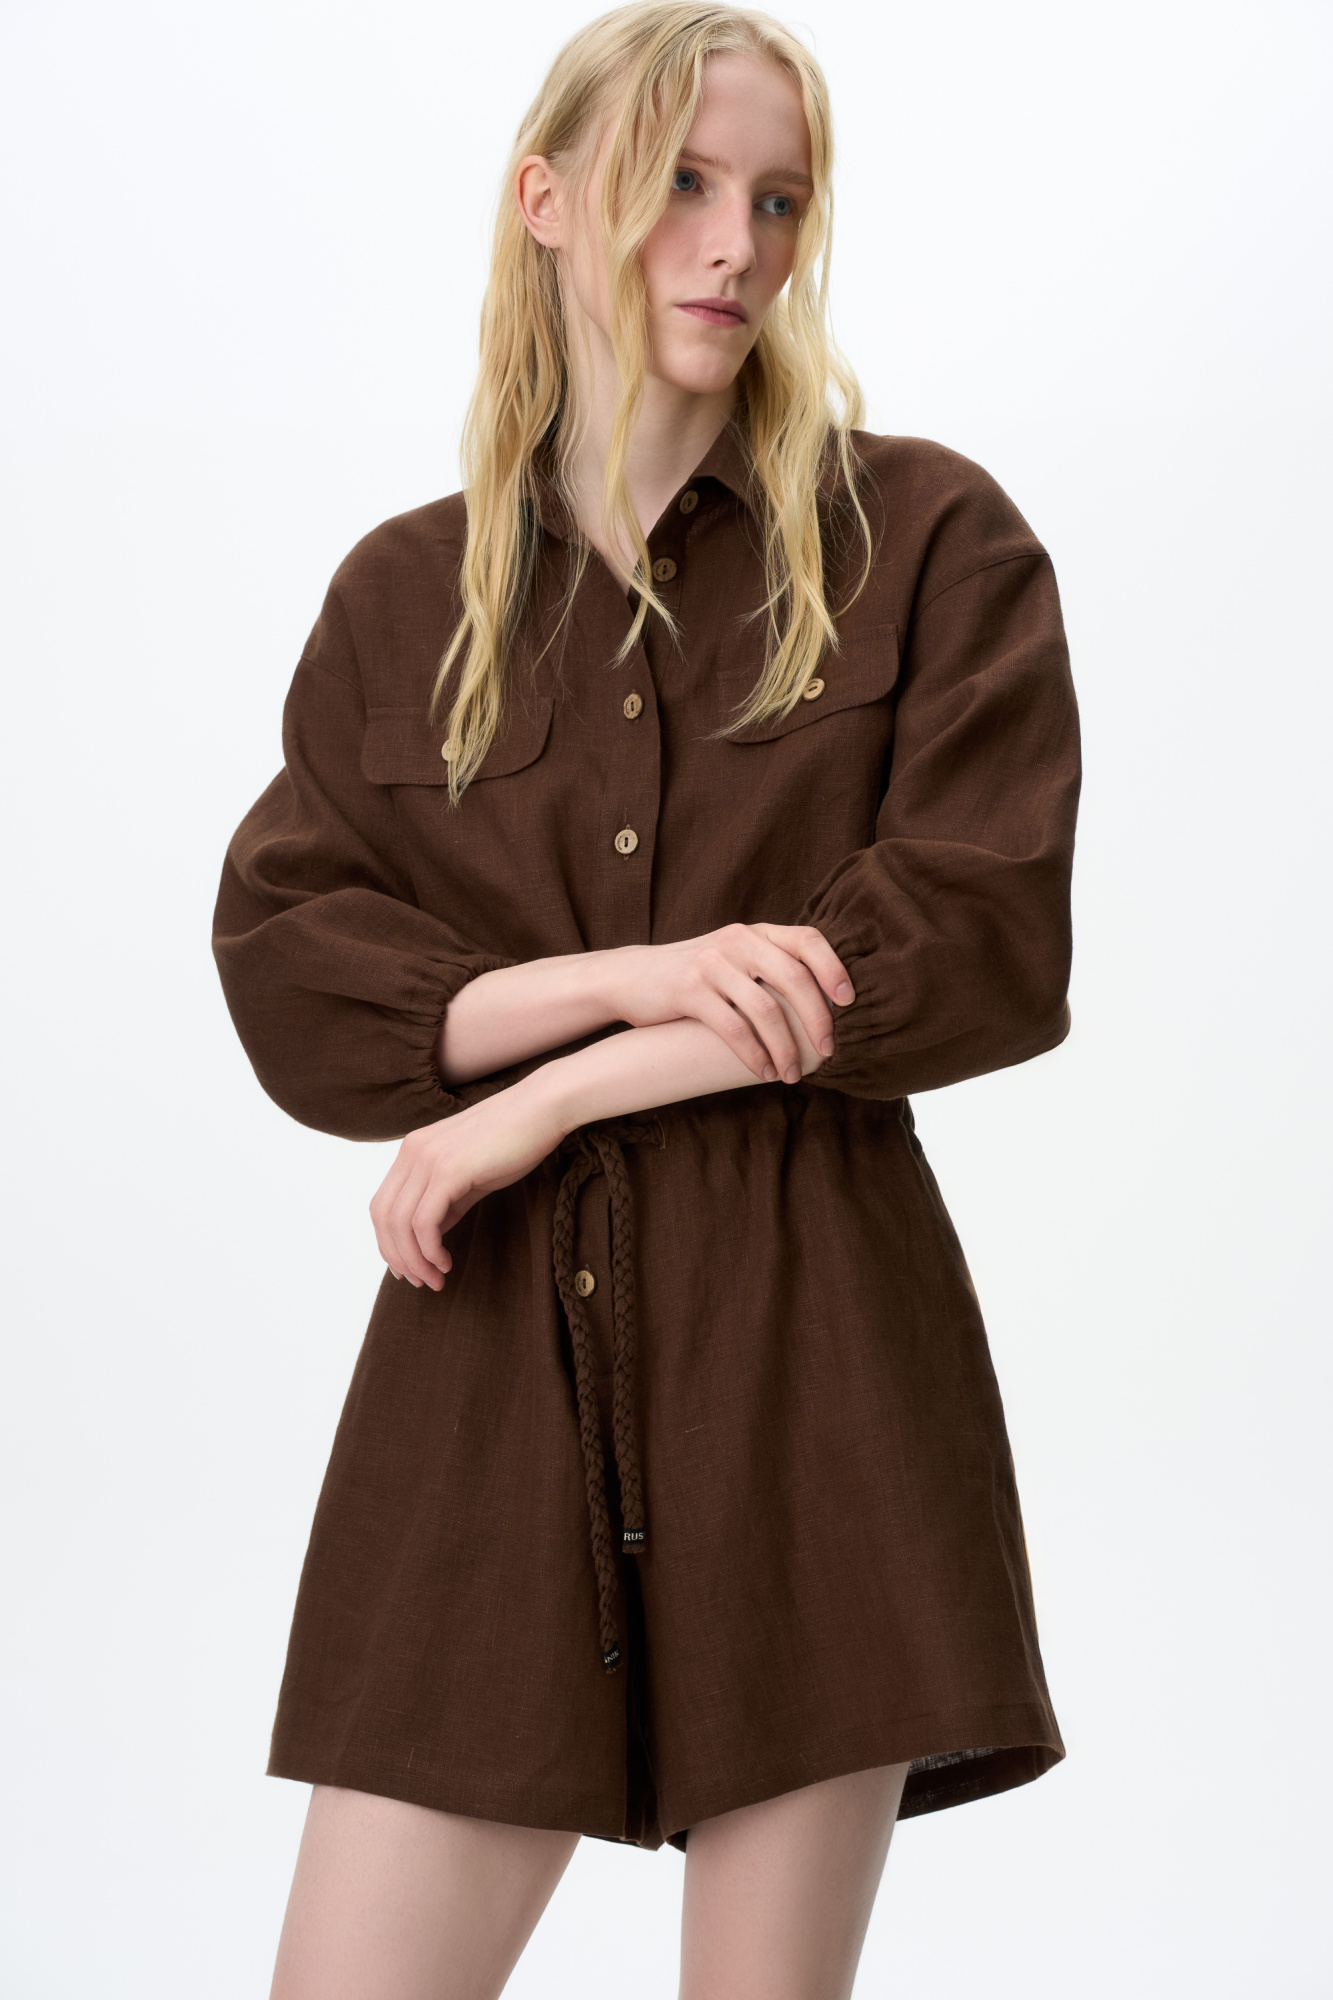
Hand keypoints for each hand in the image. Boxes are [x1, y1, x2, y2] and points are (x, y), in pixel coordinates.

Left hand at [369, 1078, 563, 1289]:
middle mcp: (412, 1152)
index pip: (383, 1205)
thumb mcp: (470, 1175)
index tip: (410, 1268)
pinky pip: (424, 1222)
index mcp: (412, 1150)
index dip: (389, 1242)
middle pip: (382, 1217)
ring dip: (414, 1260)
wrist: (541, 1109)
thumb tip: (433, 1237)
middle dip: (397, 1257)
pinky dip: (430, 1250)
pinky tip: (447, 1262)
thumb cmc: (513, 1140)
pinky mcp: (449, 1170)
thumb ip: (447, 1202)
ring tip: (436, 1279)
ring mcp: (428, 1159)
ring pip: (400, 1224)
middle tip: (420, 1282)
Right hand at [596, 924, 853, 1084]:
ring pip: (765, 1009)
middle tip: (827, 1052)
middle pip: (794, 978)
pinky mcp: (688, 990)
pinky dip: (754, 1055)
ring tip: (791, 1075)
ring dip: (785, 1048)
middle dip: (817, 1020)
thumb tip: (824, 1002)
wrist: (631, 978)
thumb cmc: (695, 978)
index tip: (848, 1003)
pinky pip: (733, 1027)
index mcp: (756, 932)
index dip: (834, 969)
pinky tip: (763, 1072)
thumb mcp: (734, 960)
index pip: (808, 940)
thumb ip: (770, 968)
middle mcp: (737, 940)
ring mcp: (711, 963)